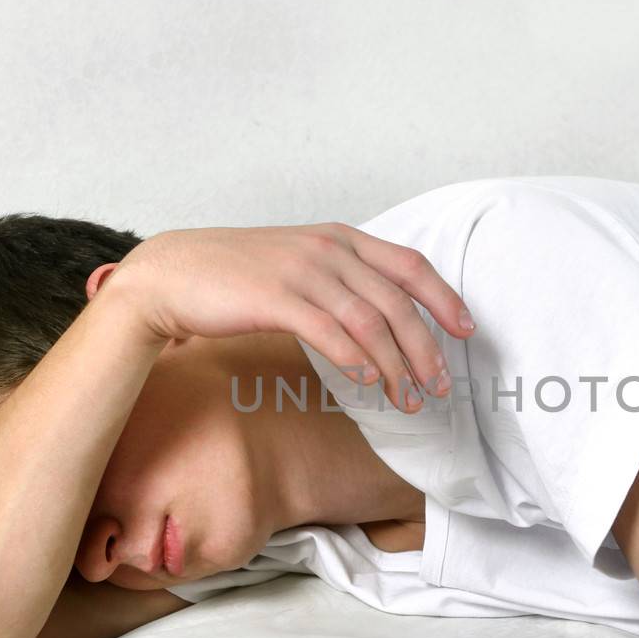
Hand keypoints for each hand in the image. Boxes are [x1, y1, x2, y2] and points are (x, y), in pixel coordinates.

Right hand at [111, 223, 475, 412]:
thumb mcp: (299, 264)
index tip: (467, 330)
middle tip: (439, 386)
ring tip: (408, 399)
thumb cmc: (236, 276)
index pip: (410, 264)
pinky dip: (356, 359)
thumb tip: (382, 316)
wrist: (172, 274)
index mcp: (340, 238)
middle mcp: (328, 249)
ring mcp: (302, 271)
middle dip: (426, 348)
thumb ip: (342, 279)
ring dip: (396, 365)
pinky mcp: (275, 298)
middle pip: (397, 301)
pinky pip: (329, 331)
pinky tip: (369, 383)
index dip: (444, 298)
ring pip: (370, 321)